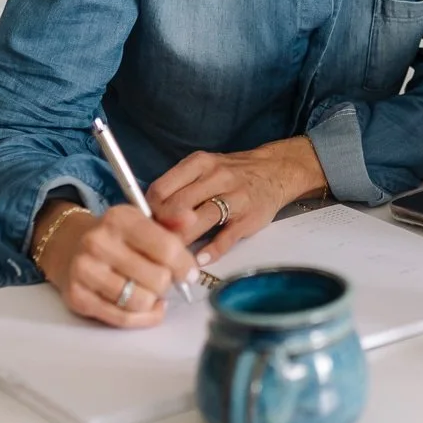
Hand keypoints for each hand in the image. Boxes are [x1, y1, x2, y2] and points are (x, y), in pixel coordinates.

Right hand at [34, 202, 197, 328]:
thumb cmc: (119, 238)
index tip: (189, 273)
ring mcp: (84, 270)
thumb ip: (171, 223)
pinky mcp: (77, 297)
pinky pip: (122, 318)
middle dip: (167, 283)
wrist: (70, 246)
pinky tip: (145, 307)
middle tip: (163, 279)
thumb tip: (190, 219)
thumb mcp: (144, 222)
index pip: (167, 248)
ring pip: (141, 302)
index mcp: (119, 218)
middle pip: (158, 279)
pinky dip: (141, 318)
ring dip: (152, 301)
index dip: (185, 265)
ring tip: (150, 291)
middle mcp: (98, 242)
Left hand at [147, 137, 328, 266]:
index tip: (147, 224)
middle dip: (163, 228)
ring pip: (200, 220)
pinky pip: (226, 237)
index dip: (149, 211)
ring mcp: (235, 197)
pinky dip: (211, 250)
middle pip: (178, 206)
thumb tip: (149, 215)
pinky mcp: (249, 218)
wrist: (275, 171)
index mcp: (199, 164)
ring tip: (172, 255)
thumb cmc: (232, 173)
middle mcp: (216, 177)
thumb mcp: (204, 168)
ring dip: (182, 241)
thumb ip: (179, 187)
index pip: (162, 188)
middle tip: (155, 244)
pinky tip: (199, 259)